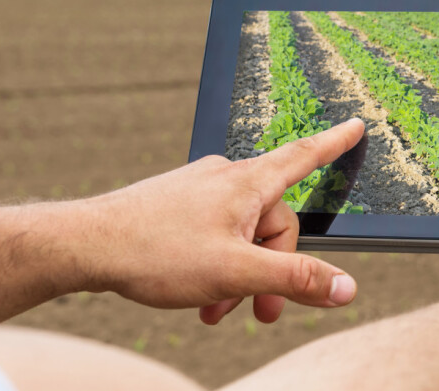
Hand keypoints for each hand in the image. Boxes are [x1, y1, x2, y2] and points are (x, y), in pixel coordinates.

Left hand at [81, 118, 365, 324]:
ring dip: (240, 275)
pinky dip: (217, 265)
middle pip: (274, 221)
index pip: (303, 156)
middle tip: (262, 312)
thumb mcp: (236, 272)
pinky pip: (215, 234)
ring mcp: (200, 191)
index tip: (355, 125)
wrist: (83, 246)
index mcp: (247, 184)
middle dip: (272, 270)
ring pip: (242, 233)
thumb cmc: (155, 251)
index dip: (334, 143)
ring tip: (218, 310)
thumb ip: (294, 279)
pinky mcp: (179, 205)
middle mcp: (226, 179)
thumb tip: (345, 286)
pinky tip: (199, 294)